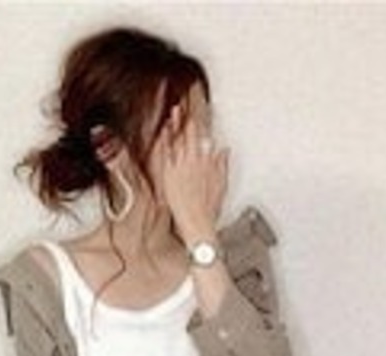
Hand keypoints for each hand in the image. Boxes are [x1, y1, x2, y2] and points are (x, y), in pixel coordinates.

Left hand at [154, 102, 228, 242]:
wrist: (197, 223)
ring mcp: (182, 167)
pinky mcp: (170, 175)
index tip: (200, 109)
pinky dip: (165, 141)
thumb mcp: (221, 184)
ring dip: (177, 124)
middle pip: (193, 133)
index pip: (206, 136)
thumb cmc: (209, 208)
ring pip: (180, 140)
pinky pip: (167, 154)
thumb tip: (223, 150)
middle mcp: (196, 161)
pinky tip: (162, 131)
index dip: (202, 121)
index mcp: (208, 161)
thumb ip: (222, 164)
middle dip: (190, 116)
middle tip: (186, 100)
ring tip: (175, 109)